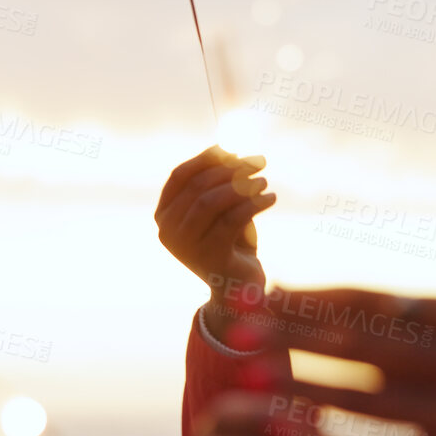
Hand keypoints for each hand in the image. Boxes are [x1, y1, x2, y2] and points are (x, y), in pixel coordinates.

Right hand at [156, 147, 275, 316]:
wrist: (238, 288)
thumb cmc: (229, 242)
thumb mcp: (221, 209)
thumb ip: (217, 182)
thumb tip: (227, 148)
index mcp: (164, 216)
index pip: (180, 175)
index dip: (206, 158)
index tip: (233, 150)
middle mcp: (168, 231)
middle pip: (197, 185)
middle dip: (230, 169)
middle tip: (260, 162)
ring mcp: (185, 245)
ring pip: (211, 201)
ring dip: (241, 186)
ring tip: (264, 182)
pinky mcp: (208, 256)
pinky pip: (232, 219)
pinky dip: (254, 204)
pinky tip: (271, 199)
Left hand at [255, 288, 435, 435]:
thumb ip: (414, 321)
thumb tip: (324, 301)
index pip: (373, 301)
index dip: (308, 296)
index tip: (257, 293)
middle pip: (360, 341)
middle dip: (291, 330)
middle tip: (236, 324)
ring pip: (362, 396)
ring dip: (298, 383)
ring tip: (249, 374)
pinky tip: (283, 433)